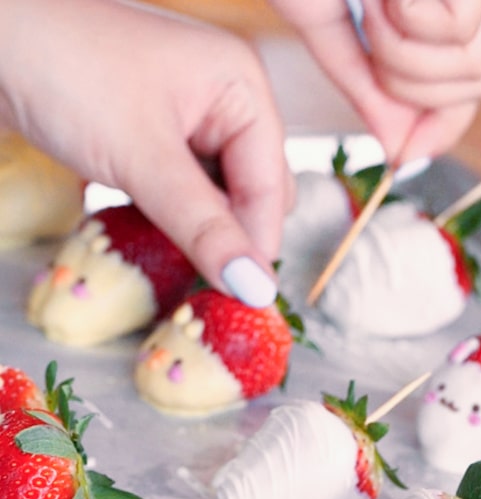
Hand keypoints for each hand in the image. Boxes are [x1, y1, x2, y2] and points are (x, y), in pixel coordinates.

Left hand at [0, 0, 291, 304]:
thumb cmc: (65, 72)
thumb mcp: (143, 159)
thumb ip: (204, 228)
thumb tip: (257, 290)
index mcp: (241, 86)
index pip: (271, 186)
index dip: (256, 245)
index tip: (239, 299)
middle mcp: (224, 99)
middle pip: (253, 193)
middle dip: (232, 237)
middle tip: (202, 280)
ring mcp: (188, 117)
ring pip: (217, 197)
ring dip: (200, 233)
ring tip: (174, 261)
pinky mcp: (153, 135)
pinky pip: (184, 191)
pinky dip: (174, 220)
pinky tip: (153, 236)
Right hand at [270, 0, 480, 161]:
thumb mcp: (328, 28)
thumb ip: (368, 88)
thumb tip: (401, 149)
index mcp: (440, 1)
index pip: (475, 79)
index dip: (446, 125)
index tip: (408, 152)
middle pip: (480, 84)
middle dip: (412, 84)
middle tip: (372, 32)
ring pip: (471, 68)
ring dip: (403, 53)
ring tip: (376, 0)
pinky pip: (456, 35)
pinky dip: (407, 25)